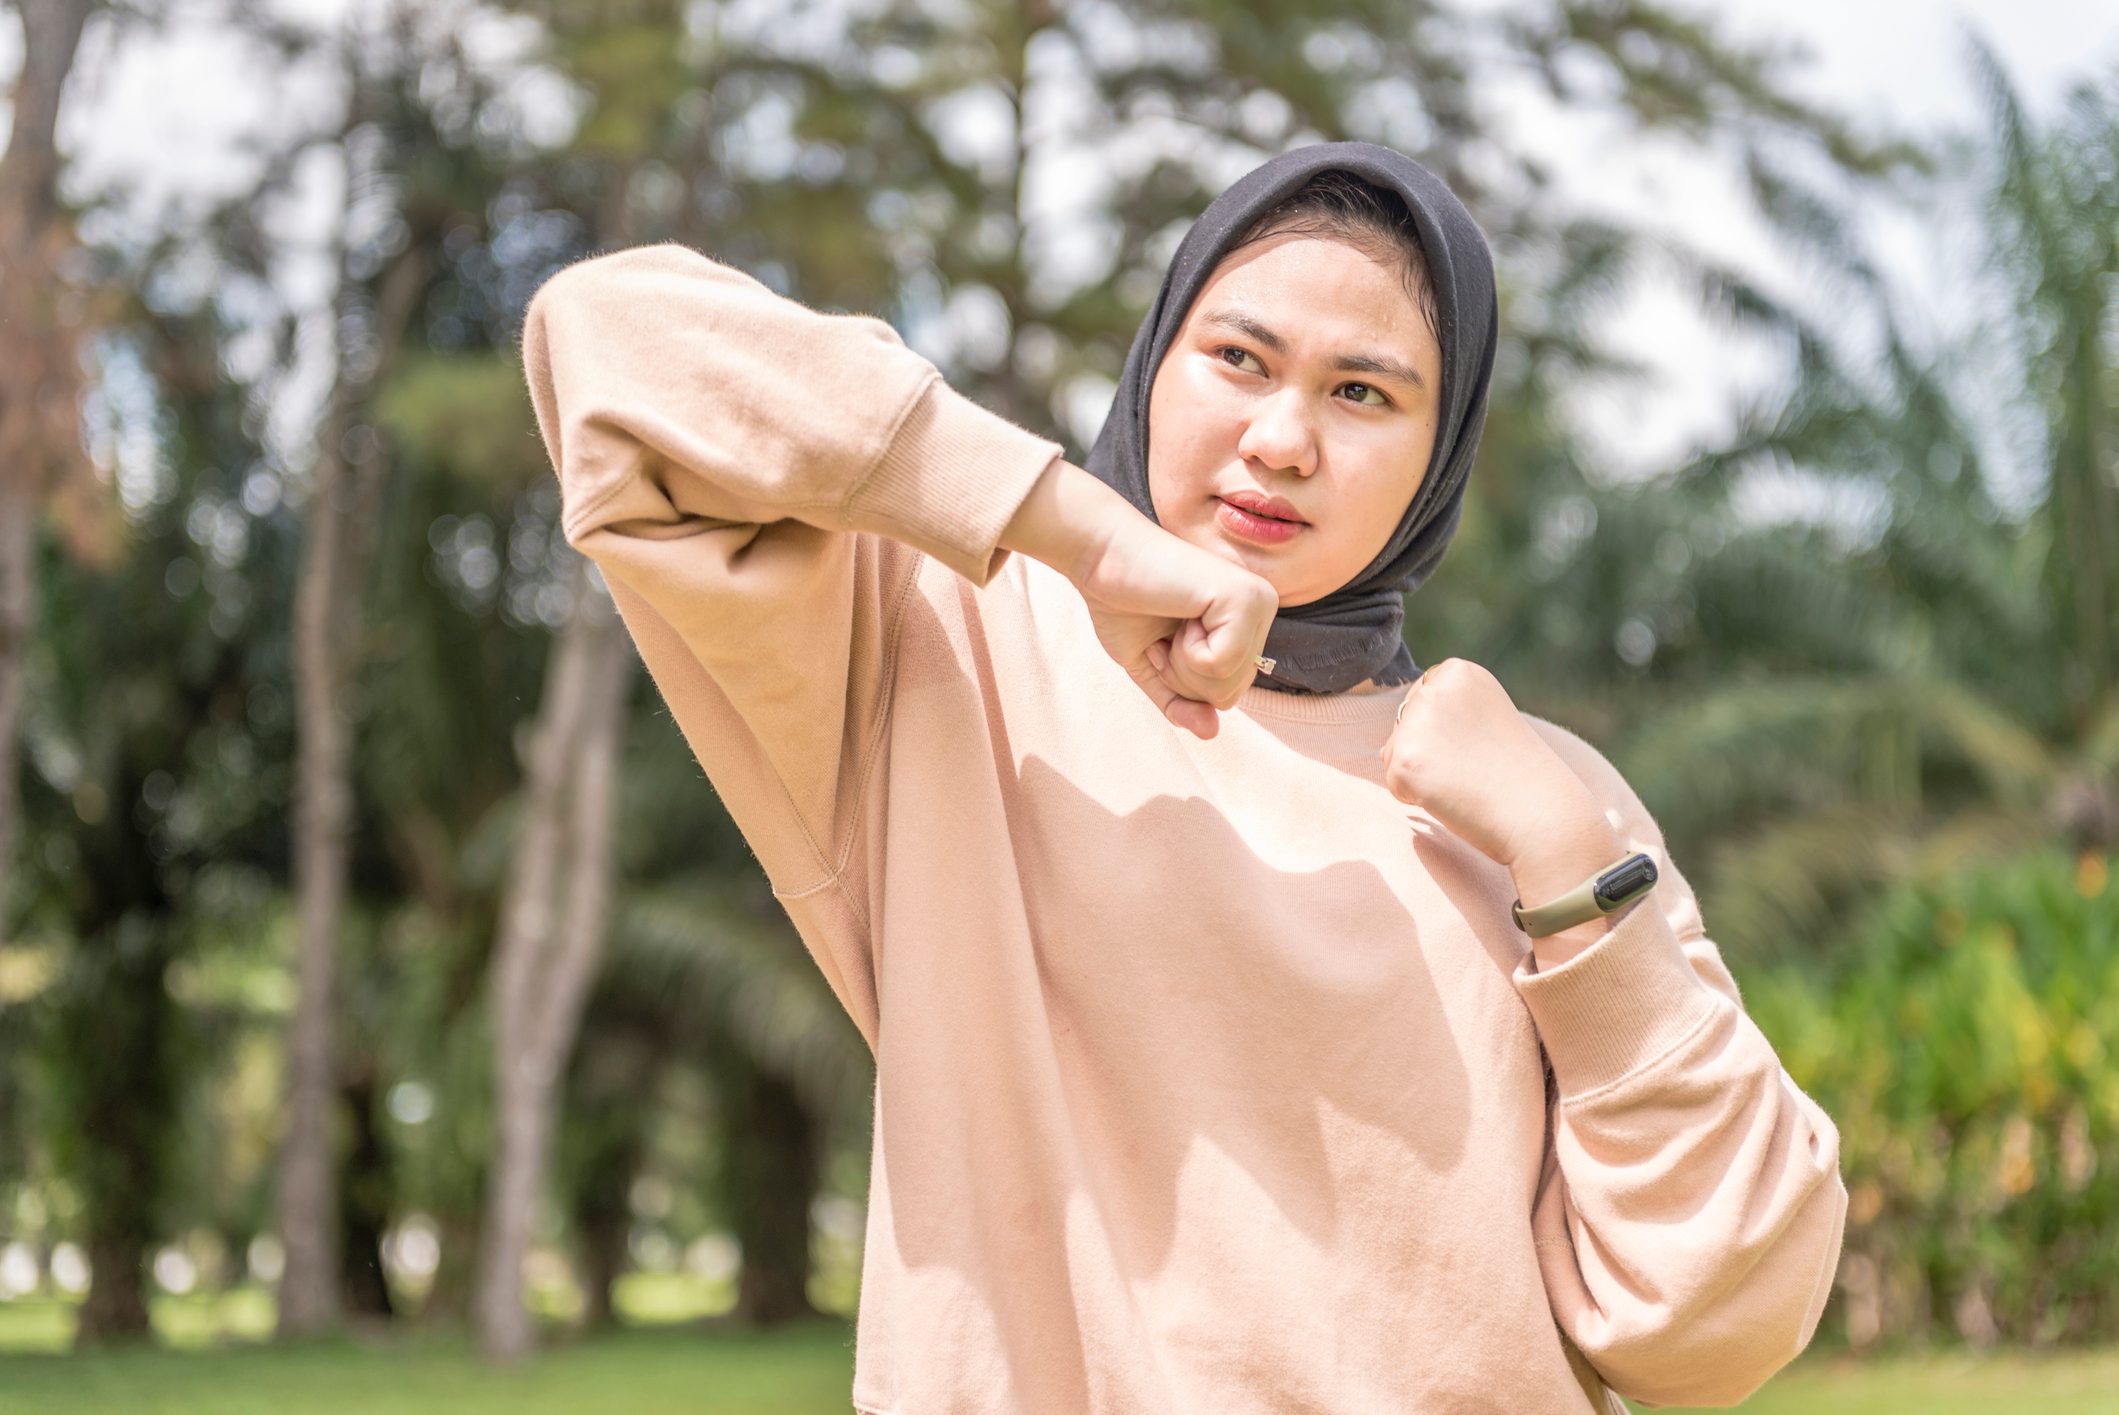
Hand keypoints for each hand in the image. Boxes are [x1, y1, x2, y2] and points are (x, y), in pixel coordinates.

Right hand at [1070, 511, 1279, 739]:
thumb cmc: (1123, 602)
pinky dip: (1187, 652)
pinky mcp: (1246, 598)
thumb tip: (1211, 733)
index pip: (1227, 694)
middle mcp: (1262, 608)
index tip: (1162, 639)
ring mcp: (1259, 601)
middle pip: (1230, 695)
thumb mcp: (1153, 668)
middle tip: (1164, 631)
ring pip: (1227, 685)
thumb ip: (1181, 702)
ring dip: (1182, 664)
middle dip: (1183, 676)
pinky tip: (1179, 612)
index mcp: (1246, 622)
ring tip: (1171, 620)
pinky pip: (1221, 665)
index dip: (1182, 681)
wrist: (1098, 554)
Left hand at [1376, 658, 1608, 868]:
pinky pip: (1394, 784)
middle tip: (1474, 766)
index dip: (1446, 733)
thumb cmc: (1518, 773)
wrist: (1540, 813)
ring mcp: (1418, 723)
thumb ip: (1441, 716)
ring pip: (1393, 754)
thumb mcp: (1484, 720)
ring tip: (1464, 780)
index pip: (1421, 700)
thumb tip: (1384, 749)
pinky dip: (1415, 798)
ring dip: (1420, 776)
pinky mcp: (1405, 760)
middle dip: (1430, 754)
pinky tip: (1452, 796)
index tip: (1479, 744)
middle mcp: (1435, 688)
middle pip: (1402, 726)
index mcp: (1458, 671)